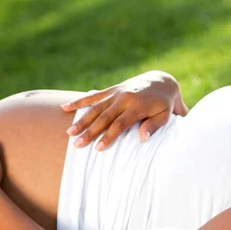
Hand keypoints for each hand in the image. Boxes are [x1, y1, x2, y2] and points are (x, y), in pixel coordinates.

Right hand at [60, 71, 187, 150]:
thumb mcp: (166, 115)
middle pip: (104, 117)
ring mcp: (116, 93)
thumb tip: (143, 139)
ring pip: (95, 108)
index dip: (108, 136)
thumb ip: (154, 126)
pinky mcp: (112, 90)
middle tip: (77, 145)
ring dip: (81, 120)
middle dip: (90, 132)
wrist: (162, 81)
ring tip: (69, 133)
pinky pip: (93, 96)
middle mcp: (125, 98)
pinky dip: (79, 102)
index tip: (98, 149)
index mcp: (138, 106)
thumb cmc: (165, 104)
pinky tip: (65, 107)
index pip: (120, 124)